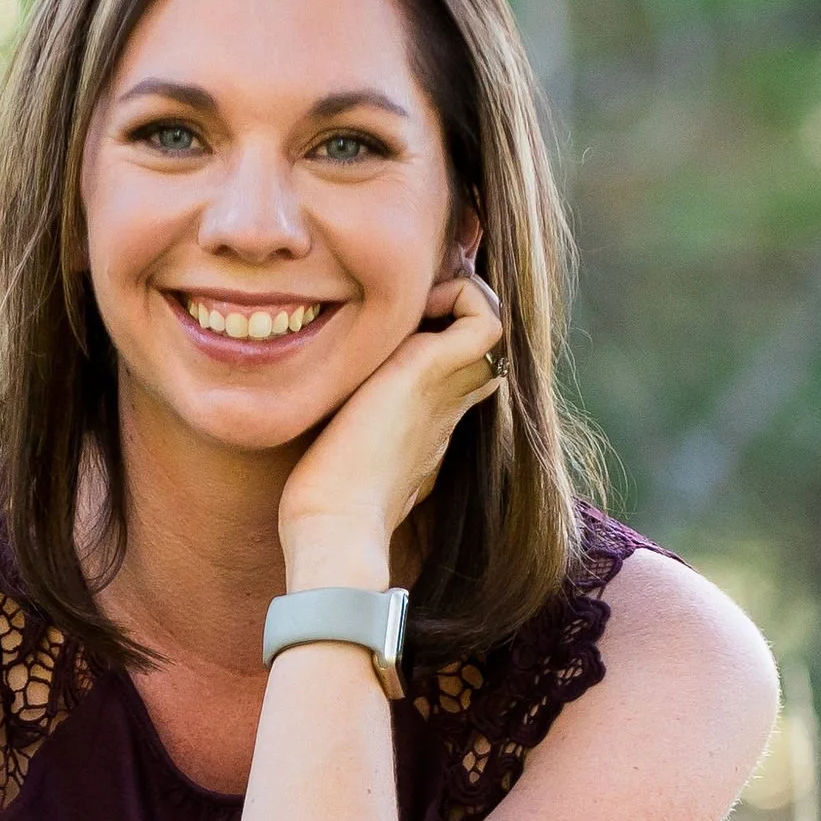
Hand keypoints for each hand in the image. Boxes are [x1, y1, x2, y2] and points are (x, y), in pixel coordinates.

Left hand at [276, 273, 506, 591]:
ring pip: (494, 326)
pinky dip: (463, 295)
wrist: (335, 525)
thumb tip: (332, 419)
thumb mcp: (346, 455)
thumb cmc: (326, 504)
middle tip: (414, 305)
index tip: (402, 327)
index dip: (441, 336)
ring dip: (464, 298)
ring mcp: (445, 388)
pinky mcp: (430, 371)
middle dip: (456, 309)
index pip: (457, 371)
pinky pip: (485, 319)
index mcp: (428, 426)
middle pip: (482, 344)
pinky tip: (415, 306)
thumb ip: (353, 430)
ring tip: (417, 303)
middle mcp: (447, 404)